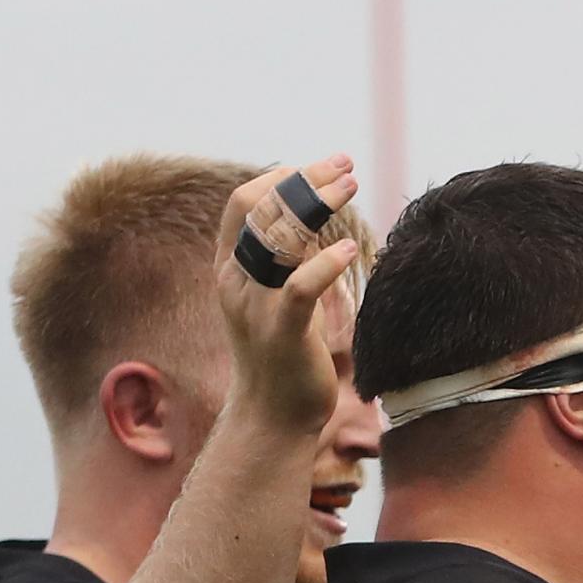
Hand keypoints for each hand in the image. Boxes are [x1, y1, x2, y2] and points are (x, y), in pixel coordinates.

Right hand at [213, 155, 362, 432]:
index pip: (243, 202)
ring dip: (315, 205)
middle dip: (301, 179)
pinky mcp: (282, 333)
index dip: (281, 176)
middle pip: (257, 208)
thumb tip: (314, 223)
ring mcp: (255, 306)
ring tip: (350, 186)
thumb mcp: (282, 296)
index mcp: (232, 268)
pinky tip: (349, 249)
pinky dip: (324, 263)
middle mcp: (236, 280)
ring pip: (274, 238)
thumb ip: (289, 261)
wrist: (273, 416)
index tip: (323, 167)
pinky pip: (300, 289)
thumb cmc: (284, 355)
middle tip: (344, 166)